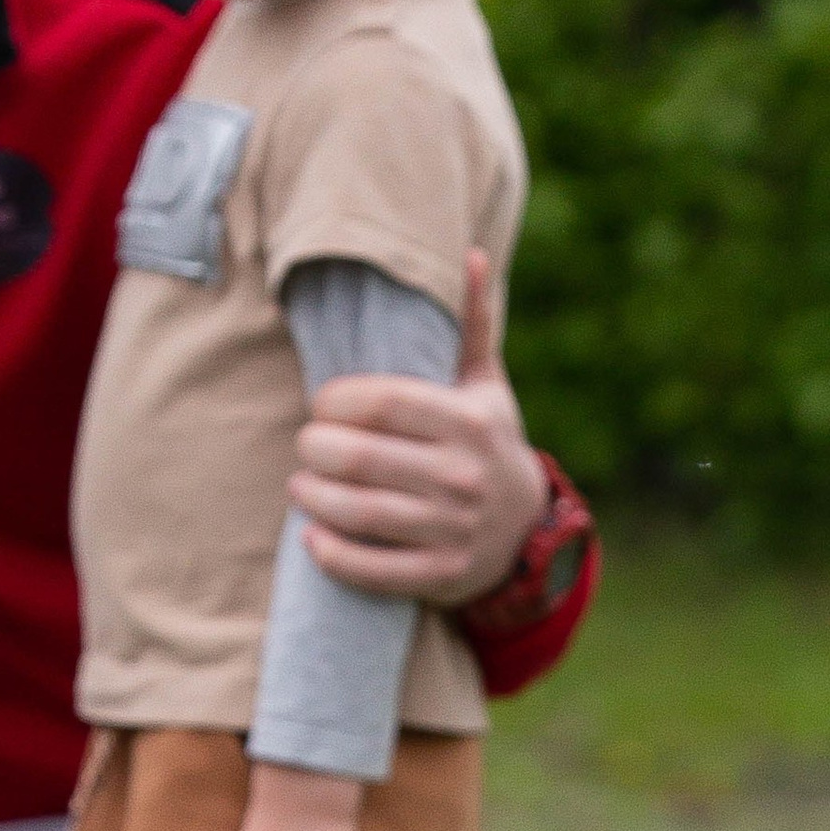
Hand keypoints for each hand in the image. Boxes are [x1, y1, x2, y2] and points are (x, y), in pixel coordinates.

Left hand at [289, 251, 543, 608]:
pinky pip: (370, 569)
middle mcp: (464, 476)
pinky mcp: (441, 575)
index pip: (380, 402)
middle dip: (316, 448)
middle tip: (308, 445)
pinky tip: (312, 535)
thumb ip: (471, 325)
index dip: (334, 401)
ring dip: (313, 497)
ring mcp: (453, 530)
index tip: (323, 404)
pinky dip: (330, 554)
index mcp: (470, 422)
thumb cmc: (489, 443)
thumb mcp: (486, 386)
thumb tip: (473, 256)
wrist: (527, 532)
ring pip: (358, 512)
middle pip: (359, 456)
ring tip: (302, 485)